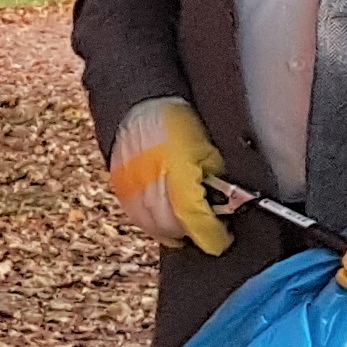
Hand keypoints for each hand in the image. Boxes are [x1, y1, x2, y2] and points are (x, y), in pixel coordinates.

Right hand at [104, 98, 233, 255]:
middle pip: (173, 227)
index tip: (223, 238)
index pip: (195, 218)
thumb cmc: (177, 124)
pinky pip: (139, 219)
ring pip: (154, 227)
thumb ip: (214, 179)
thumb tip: (225, 206)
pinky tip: (168, 218)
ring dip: (175, 231)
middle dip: (194, 232)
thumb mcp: (207, 149)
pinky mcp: (121, 191)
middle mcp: (151, 184)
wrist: (139, 108)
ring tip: (190, 224)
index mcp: (177, 171)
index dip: (212, 235)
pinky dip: (156, 224)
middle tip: (210, 227)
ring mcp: (132, 189)